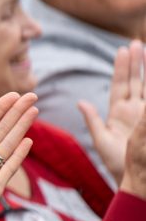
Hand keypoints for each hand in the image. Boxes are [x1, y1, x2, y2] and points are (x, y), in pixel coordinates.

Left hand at [79, 40, 145, 184]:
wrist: (135, 178)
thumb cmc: (115, 164)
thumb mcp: (102, 141)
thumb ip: (92, 120)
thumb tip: (81, 102)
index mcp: (117, 113)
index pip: (120, 85)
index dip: (121, 68)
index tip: (122, 50)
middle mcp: (133, 110)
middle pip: (135, 81)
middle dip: (136, 62)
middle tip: (136, 43)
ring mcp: (144, 115)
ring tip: (145, 50)